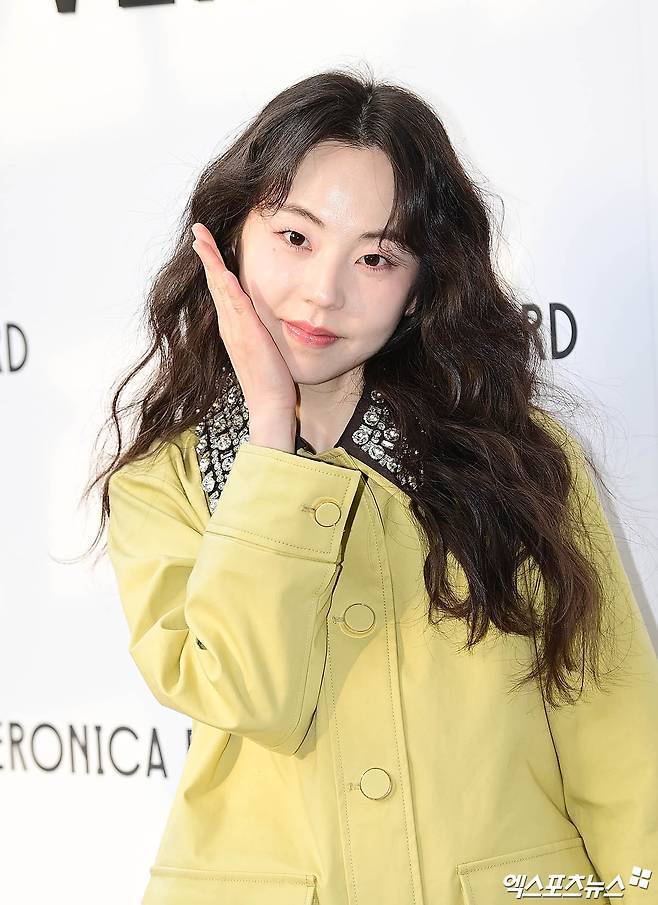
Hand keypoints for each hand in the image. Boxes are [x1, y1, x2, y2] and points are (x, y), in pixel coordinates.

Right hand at [191, 223, 297, 418]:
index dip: (214, 263)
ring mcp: (235, 330)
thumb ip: (258, 327)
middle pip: (214, 282)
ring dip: (212, 263)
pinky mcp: (247, 336)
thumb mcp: (262, 345)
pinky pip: (237, 308)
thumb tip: (260, 315)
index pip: (221, 287)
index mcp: (233, 325)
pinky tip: (225, 273)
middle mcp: (229, 325)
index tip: (207, 241)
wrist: (269, 404)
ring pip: (221, 289)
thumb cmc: (270, 378)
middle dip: (207, 254)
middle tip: (198, 229)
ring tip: (203, 240)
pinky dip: (229, 290)